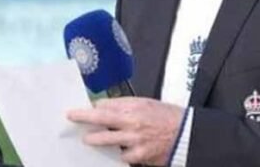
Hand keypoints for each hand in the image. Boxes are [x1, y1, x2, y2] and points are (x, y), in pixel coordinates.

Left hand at [68, 97, 183, 165]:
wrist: (188, 134)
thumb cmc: (167, 117)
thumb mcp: (146, 103)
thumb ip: (125, 105)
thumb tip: (105, 105)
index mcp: (133, 106)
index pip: (105, 105)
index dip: (92, 108)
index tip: (79, 109)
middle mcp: (132, 122)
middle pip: (101, 118)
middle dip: (84, 118)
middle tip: (71, 118)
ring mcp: (135, 140)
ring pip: (107, 140)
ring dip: (95, 140)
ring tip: (87, 140)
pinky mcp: (140, 155)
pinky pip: (122, 157)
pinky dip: (117, 155)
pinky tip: (112, 154)